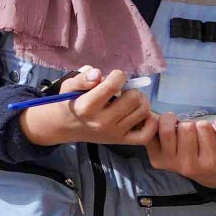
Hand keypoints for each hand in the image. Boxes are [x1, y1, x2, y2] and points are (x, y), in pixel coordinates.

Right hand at [20, 67, 156, 147]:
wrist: (65, 126)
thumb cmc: (70, 102)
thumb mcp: (69, 86)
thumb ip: (82, 79)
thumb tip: (98, 73)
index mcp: (86, 107)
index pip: (113, 86)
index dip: (118, 75)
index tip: (114, 76)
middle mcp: (101, 122)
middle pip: (133, 98)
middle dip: (131, 88)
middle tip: (124, 89)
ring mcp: (113, 133)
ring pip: (143, 112)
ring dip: (141, 101)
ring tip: (131, 99)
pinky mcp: (121, 141)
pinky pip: (146, 134)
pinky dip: (150, 122)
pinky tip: (142, 113)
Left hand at [146, 112, 215, 187]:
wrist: (200, 169)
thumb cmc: (215, 150)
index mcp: (210, 163)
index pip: (204, 127)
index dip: (204, 124)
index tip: (205, 132)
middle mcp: (189, 167)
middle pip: (185, 128)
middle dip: (189, 124)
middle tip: (191, 132)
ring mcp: (170, 164)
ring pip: (167, 130)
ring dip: (172, 123)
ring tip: (179, 129)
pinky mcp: (156, 160)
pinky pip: (151, 135)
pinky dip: (156, 126)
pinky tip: (165, 129)